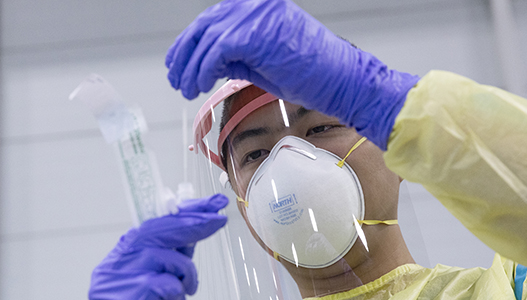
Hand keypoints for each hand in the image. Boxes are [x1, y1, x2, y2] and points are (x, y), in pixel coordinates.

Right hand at [89, 194, 227, 299]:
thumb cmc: (134, 295)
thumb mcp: (153, 269)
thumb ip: (171, 251)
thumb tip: (195, 232)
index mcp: (130, 246)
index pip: (161, 219)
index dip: (189, 210)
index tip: (212, 204)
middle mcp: (126, 253)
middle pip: (166, 229)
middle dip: (198, 222)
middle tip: (220, 219)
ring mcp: (129, 269)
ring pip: (175, 260)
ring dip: (187, 276)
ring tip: (184, 288)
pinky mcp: (138, 288)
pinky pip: (172, 284)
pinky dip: (177, 293)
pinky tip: (167, 299)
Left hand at [165, 0, 418, 149]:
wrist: (342, 80)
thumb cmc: (311, 73)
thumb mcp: (265, 58)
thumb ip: (237, 53)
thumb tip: (209, 62)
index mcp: (259, 5)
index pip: (214, 18)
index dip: (189, 42)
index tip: (177, 63)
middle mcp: (256, 4)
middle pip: (204, 25)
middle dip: (184, 56)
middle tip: (176, 79)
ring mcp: (256, 15)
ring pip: (206, 38)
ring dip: (191, 67)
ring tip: (186, 88)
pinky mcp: (256, 33)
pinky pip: (216, 51)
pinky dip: (203, 70)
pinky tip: (201, 85)